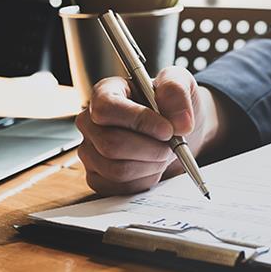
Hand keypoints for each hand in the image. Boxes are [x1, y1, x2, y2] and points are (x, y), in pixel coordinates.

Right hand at [75, 66, 222, 194]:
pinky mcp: (98, 177)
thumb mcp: (180, 83)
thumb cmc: (171, 105)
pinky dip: (144, 180)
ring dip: (150, 165)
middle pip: (110, 144)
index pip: (107, 108)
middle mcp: (90, 122)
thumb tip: (179, 122)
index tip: (167, 129)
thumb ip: (177, 91)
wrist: (176, 130)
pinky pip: (119, 188)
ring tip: (163, 153)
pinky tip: (152, 165)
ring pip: (117, 169)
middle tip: (171, 145)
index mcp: (105, 93)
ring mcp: (90, 152)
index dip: (138, 121)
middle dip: (150, 149)